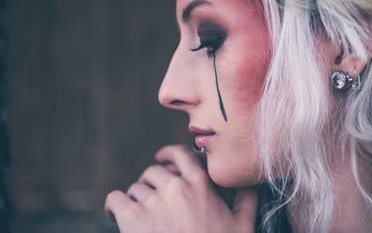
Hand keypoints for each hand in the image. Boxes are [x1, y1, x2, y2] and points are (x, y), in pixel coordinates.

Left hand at [104, 145, 257, 232]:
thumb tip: (250, 180)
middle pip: (153, 172)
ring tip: (141, 215)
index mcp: (201, 184)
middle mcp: (176, 188)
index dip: (168, 153)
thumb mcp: (243, 223)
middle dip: (152, 183)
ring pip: (135, 188)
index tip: (162, 158)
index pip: (180, 154)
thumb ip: (246, 196)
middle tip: (154, 199)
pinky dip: (115, 206)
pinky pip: (115, 199)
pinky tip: (118, 216)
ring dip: (137, 199)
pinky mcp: (133, 220)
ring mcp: (153, 203)